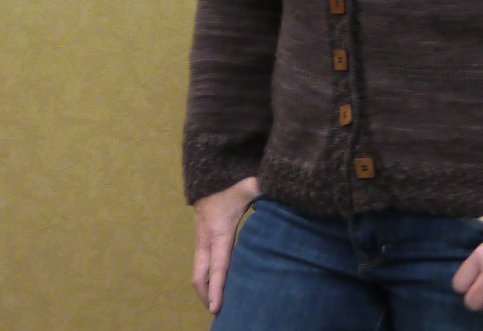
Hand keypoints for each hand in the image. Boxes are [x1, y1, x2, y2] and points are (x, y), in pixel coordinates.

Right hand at [191, 175, 259, 313]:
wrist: (206, 173)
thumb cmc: (230, 182)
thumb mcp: (249, 185)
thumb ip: (266, 189)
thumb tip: (285, 189)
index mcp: (219, 232)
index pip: (218, 266)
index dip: (217, 288)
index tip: (216, 308)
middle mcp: (206, 238)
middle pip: (200, 275)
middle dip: (206, 294)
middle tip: (217, 310)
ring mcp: (200, 238)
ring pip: (197, 270)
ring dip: (204, 286)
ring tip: (217, 301)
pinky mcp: (200, 236)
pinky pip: (199, 262)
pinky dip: (204, 275)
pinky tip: (216, 281)